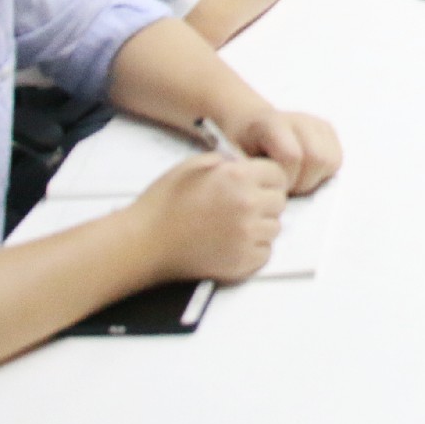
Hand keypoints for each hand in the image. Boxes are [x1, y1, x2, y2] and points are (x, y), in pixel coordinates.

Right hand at [133, 152, 287, 283]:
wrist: (144, 242)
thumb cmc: (164, 204)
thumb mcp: (194, 165)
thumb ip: (227, 162)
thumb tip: (247, 165)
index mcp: (238, 177)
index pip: (279, 174)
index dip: (267, 179)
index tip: (257, 184)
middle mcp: (248, 205)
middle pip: (280, 202)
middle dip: (264, 202)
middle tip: (240, 206)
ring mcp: (246, 235)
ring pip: (274, 228)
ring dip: (260, 226)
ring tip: (232, 225)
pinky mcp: (242, 261)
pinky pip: (265, 252)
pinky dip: (253, 249)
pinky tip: (231, 243)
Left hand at [227, 108, 342, 194]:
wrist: (250, 124)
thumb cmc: (241, 147)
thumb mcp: (235, 160)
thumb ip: (250, 174)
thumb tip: (262, 195)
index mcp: (272, 123)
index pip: (293, 156)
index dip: (285, 177)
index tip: (271, 183)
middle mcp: (298, 118)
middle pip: (317, 158)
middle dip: (302, 181)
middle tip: (285, 186)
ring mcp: (316, 123)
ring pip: (330, 160)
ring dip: (314, 178)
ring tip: (295, 180)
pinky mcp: (329, 131)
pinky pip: (337, 159)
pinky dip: (323, 173)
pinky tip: (305, 173)